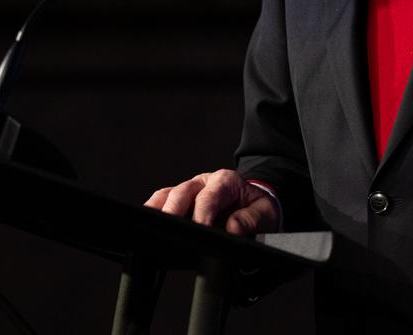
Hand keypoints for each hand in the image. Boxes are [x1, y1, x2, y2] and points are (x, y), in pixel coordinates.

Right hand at [144, 169, 279, 235]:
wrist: (254, 206)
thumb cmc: (257, 208)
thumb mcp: (265, 214)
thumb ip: (252, 220)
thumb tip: (233, 228)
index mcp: (226, 181)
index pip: (209, 196)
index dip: (202, 213)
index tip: (200, 230)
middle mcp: (205, 182)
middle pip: (183, 192)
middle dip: (173, 210)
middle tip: (168, 229)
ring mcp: (190, 190)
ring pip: (168, 195)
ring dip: (158, 209)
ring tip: (149, 225)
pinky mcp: (181, 201)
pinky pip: (162, 202)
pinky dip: (153, 210)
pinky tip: (147, 224)